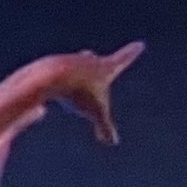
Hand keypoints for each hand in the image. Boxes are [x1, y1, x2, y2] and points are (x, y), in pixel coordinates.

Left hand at [21, 42, 142, 144]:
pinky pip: (50, 75)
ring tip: (68, 83)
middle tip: (92, 56)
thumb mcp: (94, 112)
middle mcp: (86, 60)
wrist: (48, 77)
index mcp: (104, 67)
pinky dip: (51, 83)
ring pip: (71, 67)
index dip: (131, 53)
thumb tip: (113, 142)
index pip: (123, 59)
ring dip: (70, 74)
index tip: (139, 45)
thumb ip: (104, 126)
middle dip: (94, 61)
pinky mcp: (48, 66)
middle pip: (92, 59)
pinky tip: (47, 88)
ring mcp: (67, 60)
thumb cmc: (77, 92)